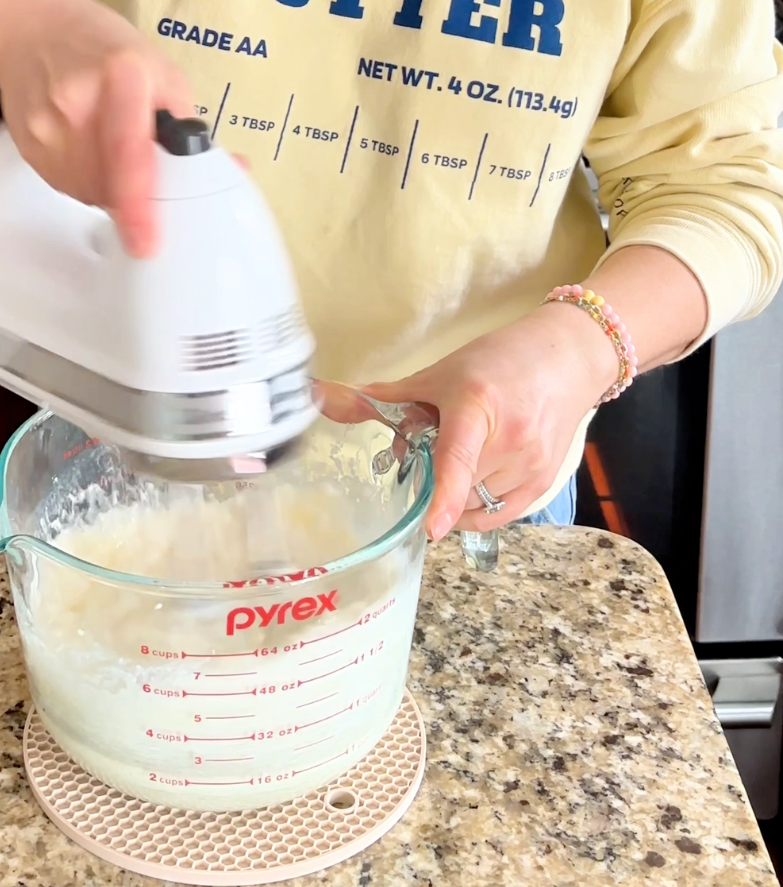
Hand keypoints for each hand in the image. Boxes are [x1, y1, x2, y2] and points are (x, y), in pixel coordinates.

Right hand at [0, 0, 194, 257]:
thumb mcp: (160, 69)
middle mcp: (76, 103)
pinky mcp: (27, 147)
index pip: (129, 150)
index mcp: (121, 75)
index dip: (138, 203)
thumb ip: (185, 124)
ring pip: (89, 192)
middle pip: (111, 183)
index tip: (146, 242)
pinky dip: (87, 179)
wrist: (34, 30)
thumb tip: (230, 171)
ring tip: (110, 146)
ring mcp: (45, 129)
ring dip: (111, 187)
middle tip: (146, 167)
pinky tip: (86, 146)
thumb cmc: (105, 47)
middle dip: (139, 192)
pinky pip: (67, 186)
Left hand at [357, 302, 618, 539]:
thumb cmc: (497, 361)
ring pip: (476, 506)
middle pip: (456, 487)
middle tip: (431, 450)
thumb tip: (320, 400)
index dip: (446, 496)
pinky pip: (499, 515)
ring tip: (461, 457)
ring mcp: (531, 465)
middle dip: (433, 480)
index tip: (431, 528)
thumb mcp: (440, 373)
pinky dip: (477, 508)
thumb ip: (385, 397)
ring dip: (457, 495)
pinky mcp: (544, 482)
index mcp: (477, 405)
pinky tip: (474, 480)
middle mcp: (510, 439)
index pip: (459, 457)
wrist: (566, 358)